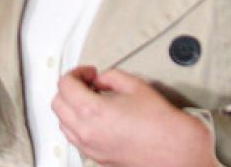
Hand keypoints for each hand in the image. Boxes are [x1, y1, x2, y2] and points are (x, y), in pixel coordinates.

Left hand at [51, 66, 214, 166]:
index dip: (76, 72)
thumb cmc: (159, 122)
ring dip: (71, 107)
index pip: (65, 85)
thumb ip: (110, 77)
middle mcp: (86, 131)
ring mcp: (89, 147)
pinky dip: (77, 124)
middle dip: (70, 89)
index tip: (89, 72)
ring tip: (92, 100)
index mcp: (92, 110)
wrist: (173, 149)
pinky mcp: (95, 157)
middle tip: (88, 83)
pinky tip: (96, 117)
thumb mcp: (135, 85)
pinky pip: (74, 138)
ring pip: (62, 122)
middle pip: (57, 103)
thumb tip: (100, 80)